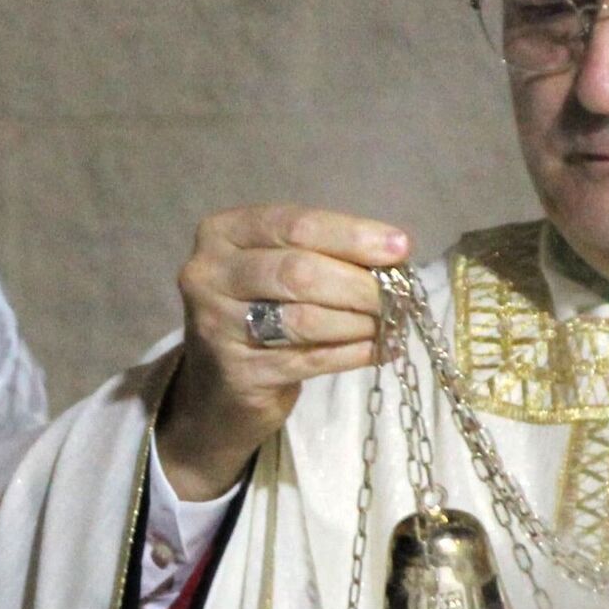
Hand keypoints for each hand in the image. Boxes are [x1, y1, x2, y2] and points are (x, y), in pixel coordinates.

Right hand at [154, 206, 408, 497]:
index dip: (351, 235)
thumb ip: (324, 253)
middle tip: (397, 296)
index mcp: (223, 233)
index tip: (400, 247)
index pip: (294, 225)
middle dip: (357, 284)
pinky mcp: (237, 373)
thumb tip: (394, 254)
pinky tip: (378, 350)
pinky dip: (351, 354)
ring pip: (304, 319)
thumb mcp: (279, 266)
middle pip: (297, 272)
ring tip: (389, 323)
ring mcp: (216, 326)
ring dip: (357, 322)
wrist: (221, 383)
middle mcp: (208, 274)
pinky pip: (308, 361)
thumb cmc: (261, 309)